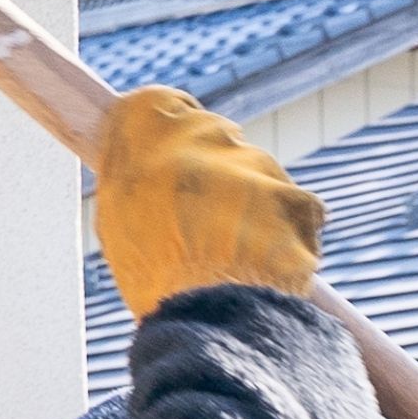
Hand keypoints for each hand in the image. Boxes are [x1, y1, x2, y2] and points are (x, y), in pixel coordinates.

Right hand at [90, 86, 324, 318]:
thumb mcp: (119, 216)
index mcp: (145, 128)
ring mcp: (255, 162)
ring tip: (235, 254)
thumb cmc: (151, 271)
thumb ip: (139, 178)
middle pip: (219, 140)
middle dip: (218, 173)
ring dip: (255, 207)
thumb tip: (153, 169)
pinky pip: (298, 208)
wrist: (206, 312)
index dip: (176, 134)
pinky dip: (289, 234)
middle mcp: (203, 131)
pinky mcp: (297, 194)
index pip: (166, 105)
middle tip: (206, 220)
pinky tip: (267, 262)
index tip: (178, 157)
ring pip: (260, 175)